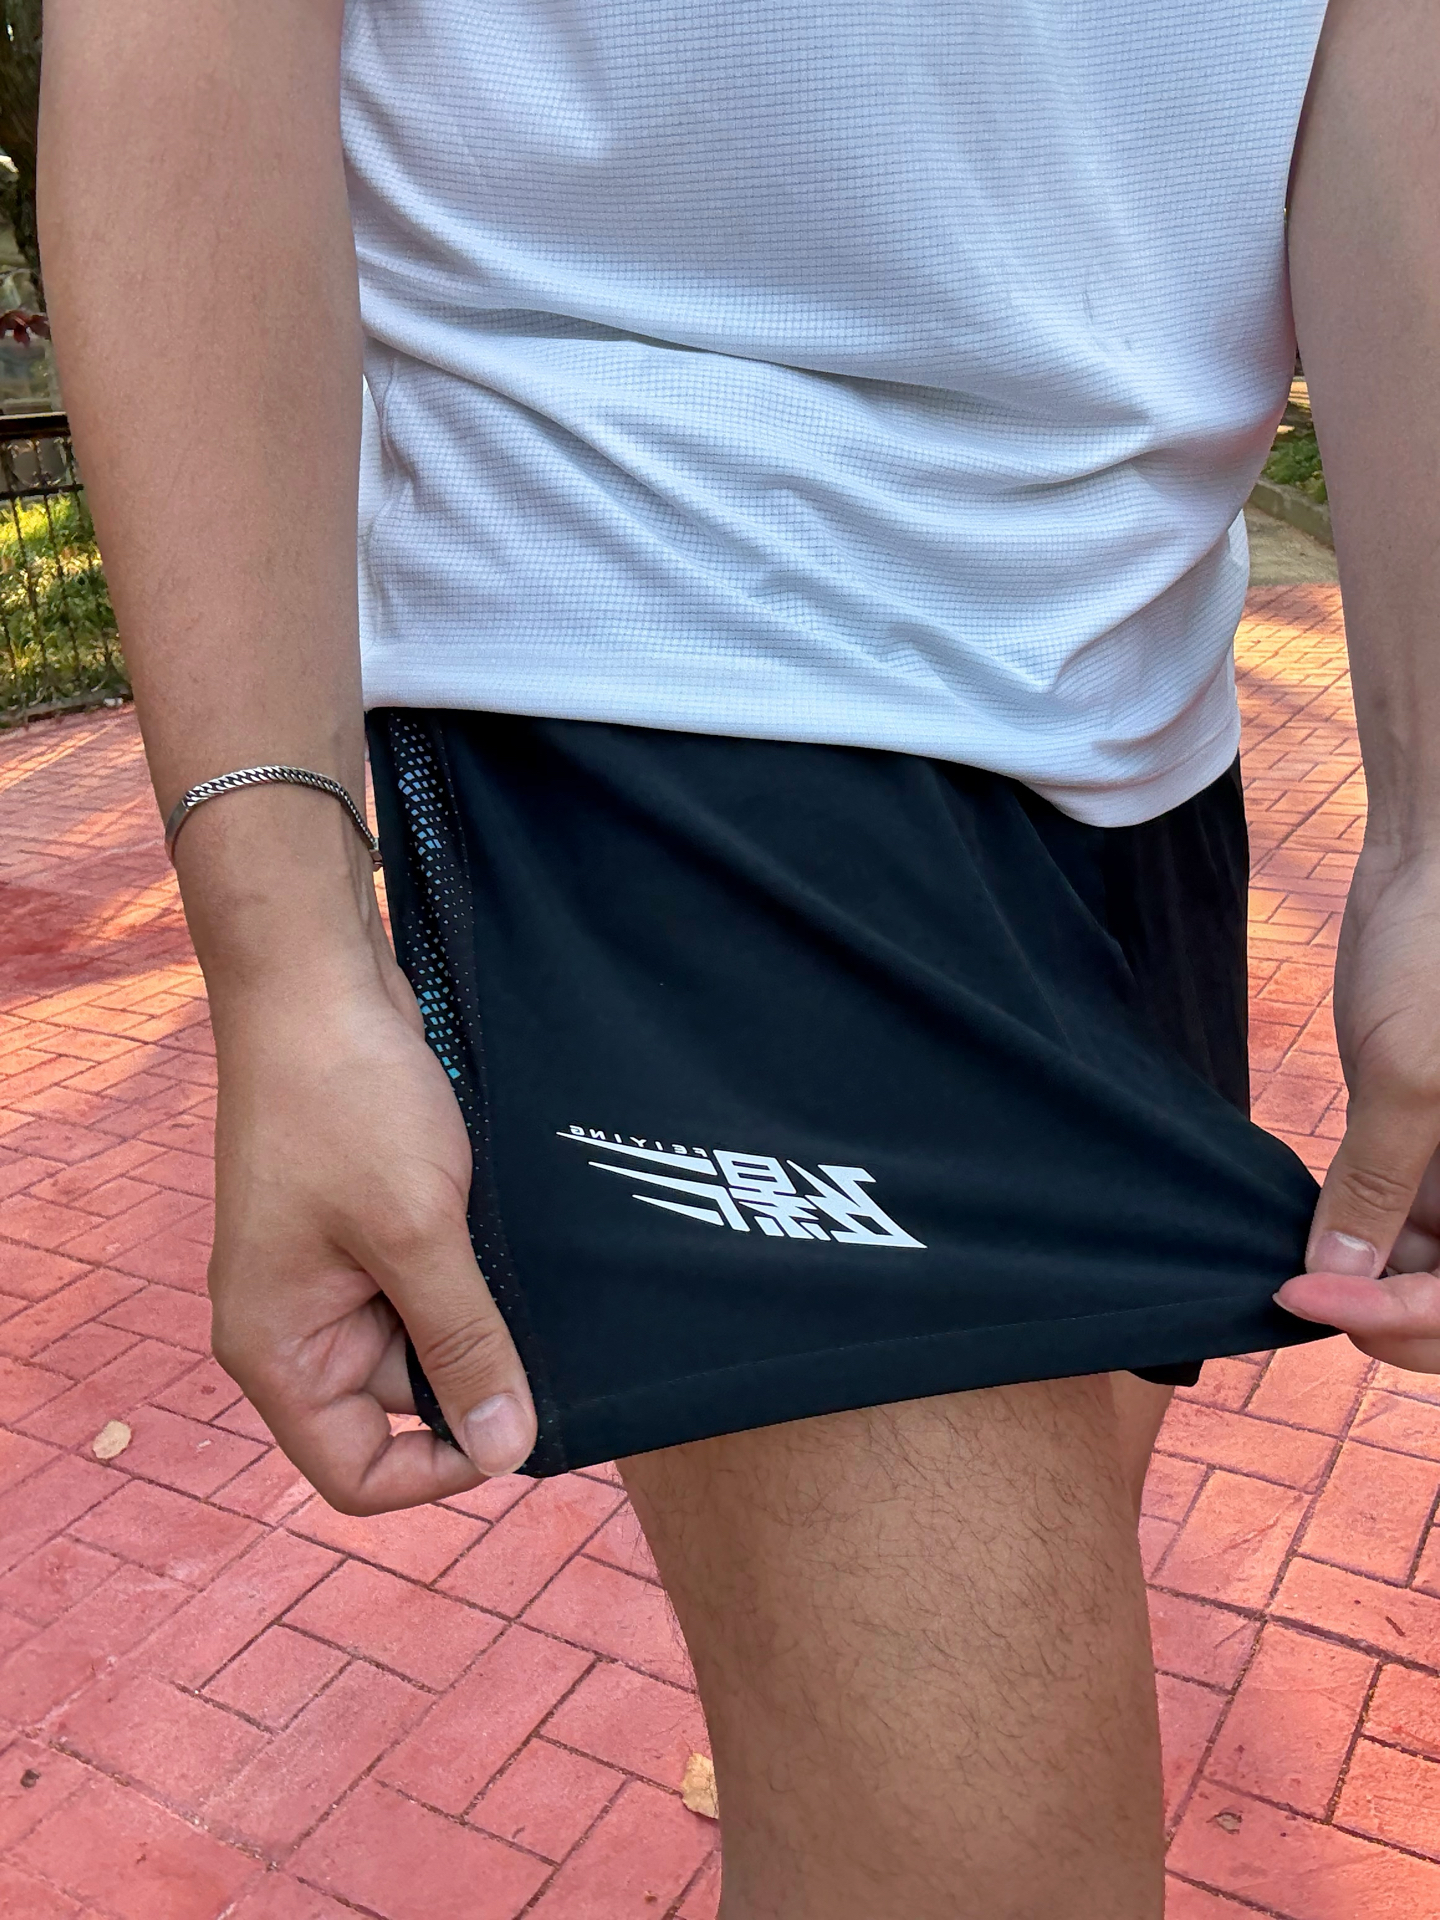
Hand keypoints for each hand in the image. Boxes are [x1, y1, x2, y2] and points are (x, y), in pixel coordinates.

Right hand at [206, 945, 537, 1513]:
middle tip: (536, 1325)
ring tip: (510, 1260)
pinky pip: (425, 1285)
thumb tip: (507, 1449)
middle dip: (470, 1376)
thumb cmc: (345, 1101)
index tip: (516, 1429)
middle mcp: (294, 1323)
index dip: (439, 1472)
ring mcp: (328, 1274)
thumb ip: (463, 1344)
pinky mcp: (363, 1228)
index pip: (355, 1471)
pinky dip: (468, 1272)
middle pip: (396, 1409)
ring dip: (474, 1316)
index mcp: (276, 1348)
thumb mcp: (418, 1233)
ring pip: (421, 1341)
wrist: (318, 984)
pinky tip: (501, 1234)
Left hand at [1276, 849, 1439, 1370]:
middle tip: (1305, 1292)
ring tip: (1302, 1261)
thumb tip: (1339, 1273)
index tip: (1313, 1295)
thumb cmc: (1439, 953)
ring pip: (1432, 1264)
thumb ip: (1381, 1185)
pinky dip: (1364, 1231)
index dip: (1405, 1317)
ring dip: (1373, 1277)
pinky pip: (1408, 1216)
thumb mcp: (1410, 1077)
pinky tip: (1315, 1226)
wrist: (1431, 863)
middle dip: (1393, 1311)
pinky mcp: (1431, 1138)